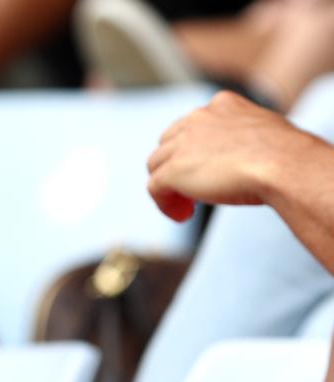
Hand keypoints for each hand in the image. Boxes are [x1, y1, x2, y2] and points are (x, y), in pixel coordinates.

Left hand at [147, 90, 322, 220]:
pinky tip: (183, 216)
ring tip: (188, 208)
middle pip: (168, 144)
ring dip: (170, 188)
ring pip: (157, 166)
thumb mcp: (266, 136)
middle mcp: (197, 118)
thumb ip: (245, 140)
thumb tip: (243, 158)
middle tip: (194, 191)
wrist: (285, 166)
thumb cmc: (287, 156)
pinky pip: (155, 188)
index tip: (206, 170)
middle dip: (176, 167)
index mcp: (222, 104)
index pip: (192, 126)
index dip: (193, 150)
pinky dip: (164, 204)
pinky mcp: (173, 170)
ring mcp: (182, 144)